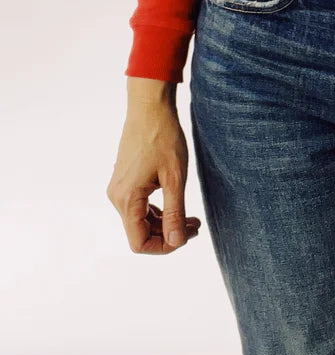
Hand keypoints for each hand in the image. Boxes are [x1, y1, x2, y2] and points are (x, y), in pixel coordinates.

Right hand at [106, 78, 201, 252]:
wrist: (150, 108)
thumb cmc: (163, 138)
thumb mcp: (175, 178)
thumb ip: (174, 213)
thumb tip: (176, 242)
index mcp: (127, 199)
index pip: (139, 243)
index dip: (164, 247)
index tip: (187, 236)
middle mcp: (118, 197)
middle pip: (140, 232)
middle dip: (169, 234)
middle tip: (196, 225)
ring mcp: (119, 188)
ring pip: (140, 219)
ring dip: (164, 222)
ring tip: (191, 217)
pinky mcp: (125, 180)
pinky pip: (139, 205)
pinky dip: (157, 210)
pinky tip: (176, 204)